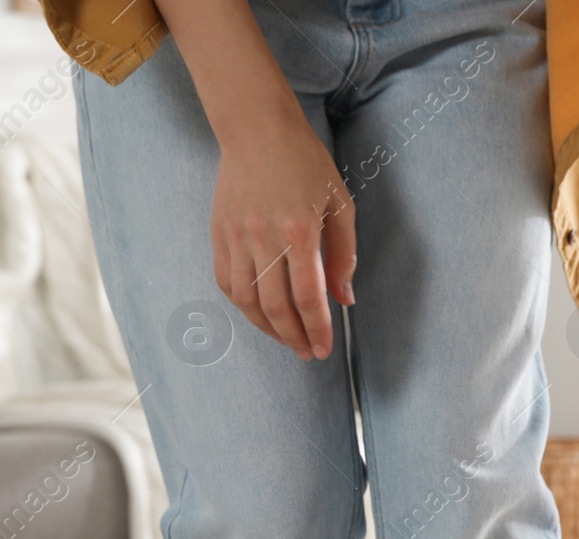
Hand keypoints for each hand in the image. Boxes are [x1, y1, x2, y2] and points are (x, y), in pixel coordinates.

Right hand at [212, 114, 355, 361]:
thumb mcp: (340, 204)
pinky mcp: (218, 232)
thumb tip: (344, 301)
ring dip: (267, 327)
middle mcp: (263, 237)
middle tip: (307, 353)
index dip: (317, 330)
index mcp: (299, 231)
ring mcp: (235, 236)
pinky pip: (226, 281)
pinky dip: (243, 304)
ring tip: (287, 338)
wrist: (256, 128)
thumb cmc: (306, 164)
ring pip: (246, 300)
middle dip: (294, 337)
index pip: (307, 297)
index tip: (324, 350)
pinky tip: (261, 313)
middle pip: (275, 307)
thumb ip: (344, 256)